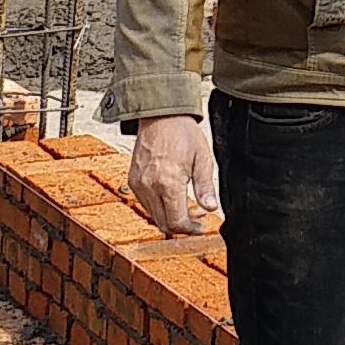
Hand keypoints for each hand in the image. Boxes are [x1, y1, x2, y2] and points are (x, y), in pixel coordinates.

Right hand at [129, 115, 222, 235]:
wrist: (160, 115)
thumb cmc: (183, 133)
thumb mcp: (202, 158)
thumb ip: (205, 186)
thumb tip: (211, 208)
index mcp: (168, 183)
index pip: (176, 221)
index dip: (190, 229)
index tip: (201, 225)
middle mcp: (149, 186)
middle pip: (163, 223)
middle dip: (181, 225)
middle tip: (196, 217)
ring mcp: (138, 184)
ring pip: (153, 215)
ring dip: (169, 217)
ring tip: (185, 205)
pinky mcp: (133, 181)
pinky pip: (145, 204)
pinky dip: (158, 207)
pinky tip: (171, 196)